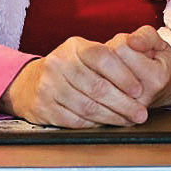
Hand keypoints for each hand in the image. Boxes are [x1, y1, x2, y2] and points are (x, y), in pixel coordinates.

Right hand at [0, 29, 170, 126]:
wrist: (30, 83)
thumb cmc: (71, 68)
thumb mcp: (86, 52)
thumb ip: (112, 54)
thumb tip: (140, 54)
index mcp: (74, 47)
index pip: (102, 57)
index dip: (123, 74)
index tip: (138, 89)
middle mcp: (59, 63)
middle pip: (96, 86)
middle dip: (123, 103)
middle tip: (140, 113)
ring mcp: (48, 86)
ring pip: (87, 106)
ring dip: (112, 117)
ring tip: (127, 120)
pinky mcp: (43, 107)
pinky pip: (74, 120)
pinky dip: (94, 124)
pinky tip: (106, 123)